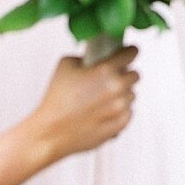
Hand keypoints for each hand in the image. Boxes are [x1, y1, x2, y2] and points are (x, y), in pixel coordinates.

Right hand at [27, 47, 138, 161]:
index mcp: (106, 70)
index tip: (128, 53)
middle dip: (125, 75)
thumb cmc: (56, 100)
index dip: (129, 52)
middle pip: (135, 75)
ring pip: (131, 95)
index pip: (132, 53)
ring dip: (122, 94)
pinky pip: (128, 113)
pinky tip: (105, 112)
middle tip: (112, 79)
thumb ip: (85, 56)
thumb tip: (93, 56)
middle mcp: (117, 87)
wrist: (50, 132)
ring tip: (103, 99)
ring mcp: (119, 107)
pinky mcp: (119, 125)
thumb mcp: (65, 65)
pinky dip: (120, 112)